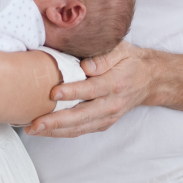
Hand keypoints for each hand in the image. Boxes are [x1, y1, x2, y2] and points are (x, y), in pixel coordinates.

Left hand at [25, 41, 156, 137]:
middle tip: (35, 123)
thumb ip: (103, 57)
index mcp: (114, 84)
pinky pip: (81, 131)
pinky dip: (62, 132)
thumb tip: (85, 66)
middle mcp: (111, 104)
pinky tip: (46, 131)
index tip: (53, 93)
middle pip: (81, 116)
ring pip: (79, 128)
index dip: (72, 92)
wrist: (149, 79)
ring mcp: (107, 116)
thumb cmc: (129, 60)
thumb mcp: (121, 49)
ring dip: (55, 131)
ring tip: (33, 129)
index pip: (90, 90)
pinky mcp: (103, 123)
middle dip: (56, 121)